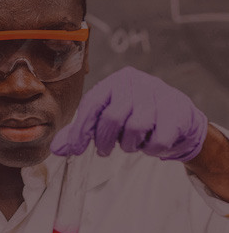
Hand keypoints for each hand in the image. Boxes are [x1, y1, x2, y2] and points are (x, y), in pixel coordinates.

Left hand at [51, 66, 207, 161]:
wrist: (176, 116)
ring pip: (136, 128)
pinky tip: (149, 144)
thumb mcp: (105, 118)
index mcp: (114, 82)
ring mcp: (159, 95)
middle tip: (105, 150)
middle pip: (113, 117)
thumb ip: (81, 132)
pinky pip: (158, 140)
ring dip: (129, 145)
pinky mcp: (177, 112)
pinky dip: (150, 149)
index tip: (76, 149)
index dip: (81, 129)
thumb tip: (56, 149)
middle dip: (105, 140)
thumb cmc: (133, 115)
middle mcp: (136, 84)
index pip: (92, 104)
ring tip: (131, 144)